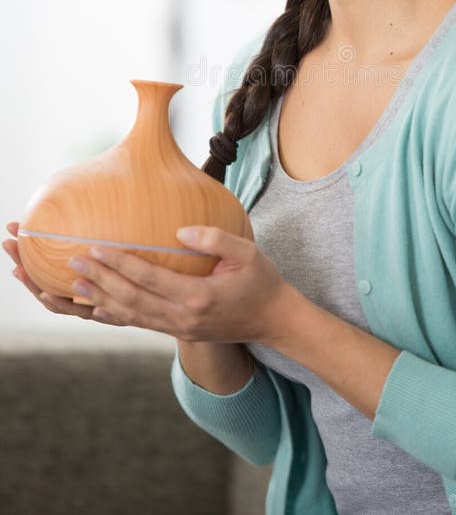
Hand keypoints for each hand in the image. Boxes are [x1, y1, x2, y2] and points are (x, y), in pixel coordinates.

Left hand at [5, 223, 293, 343]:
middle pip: (131, 299)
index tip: (95, 248)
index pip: (149, 279)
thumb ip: (215, 239)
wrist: (274, 321)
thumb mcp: (248, 253)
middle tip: (73, 261)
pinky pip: (139, 323)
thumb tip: (180, 231)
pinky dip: (114, 314)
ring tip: (73, 283)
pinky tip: (95, 306)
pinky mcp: (178, 332)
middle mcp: (182, 318)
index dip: (119, 264)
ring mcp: (178, 329)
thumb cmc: (262, 281)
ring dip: (99, 299)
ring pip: (130, 315)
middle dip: (99, 280)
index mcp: (198, 297)